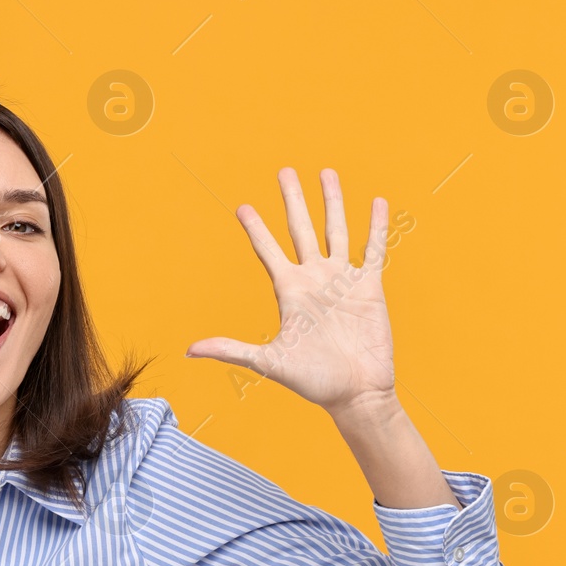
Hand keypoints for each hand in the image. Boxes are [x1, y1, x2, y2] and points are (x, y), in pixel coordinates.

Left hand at [186, 167, 394, 416]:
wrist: (355, 394)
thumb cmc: (312, 381)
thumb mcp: (268, 362)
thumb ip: (231, 350)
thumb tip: (190, 351)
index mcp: (289, 291)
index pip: (269, 251)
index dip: (256, 229)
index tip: (242, 207)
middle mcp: (314, 279)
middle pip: (301, 229)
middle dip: (292, 200)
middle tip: (285, 171)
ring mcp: (342, 280)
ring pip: (336, 230)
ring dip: (332, 202)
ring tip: (326, 172)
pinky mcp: (370, 287)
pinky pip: (374, 249)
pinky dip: (375, 226)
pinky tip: (376, 202)